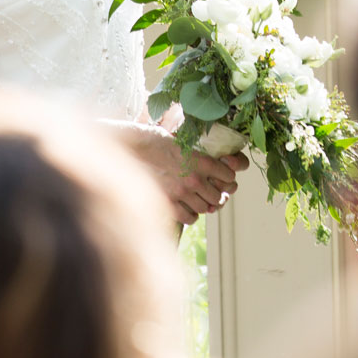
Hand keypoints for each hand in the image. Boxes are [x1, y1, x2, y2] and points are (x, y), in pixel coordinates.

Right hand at [119, 124, 247, 225]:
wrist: (128, 150)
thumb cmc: (152, 140)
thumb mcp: (179, 140)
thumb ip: (194, 152)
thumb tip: (206, 158)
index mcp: (200, 160)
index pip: (228, 175)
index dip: (227, 177)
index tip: (222, 177)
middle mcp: (194, 178)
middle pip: (218, 196)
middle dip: (216, 194)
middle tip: (210, 191)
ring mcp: (181, 193)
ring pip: (205, 208)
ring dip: (203, 204)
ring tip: (198, 199)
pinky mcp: (168, 204)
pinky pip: (189, 218)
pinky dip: (190, 214)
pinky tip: (186, 207)